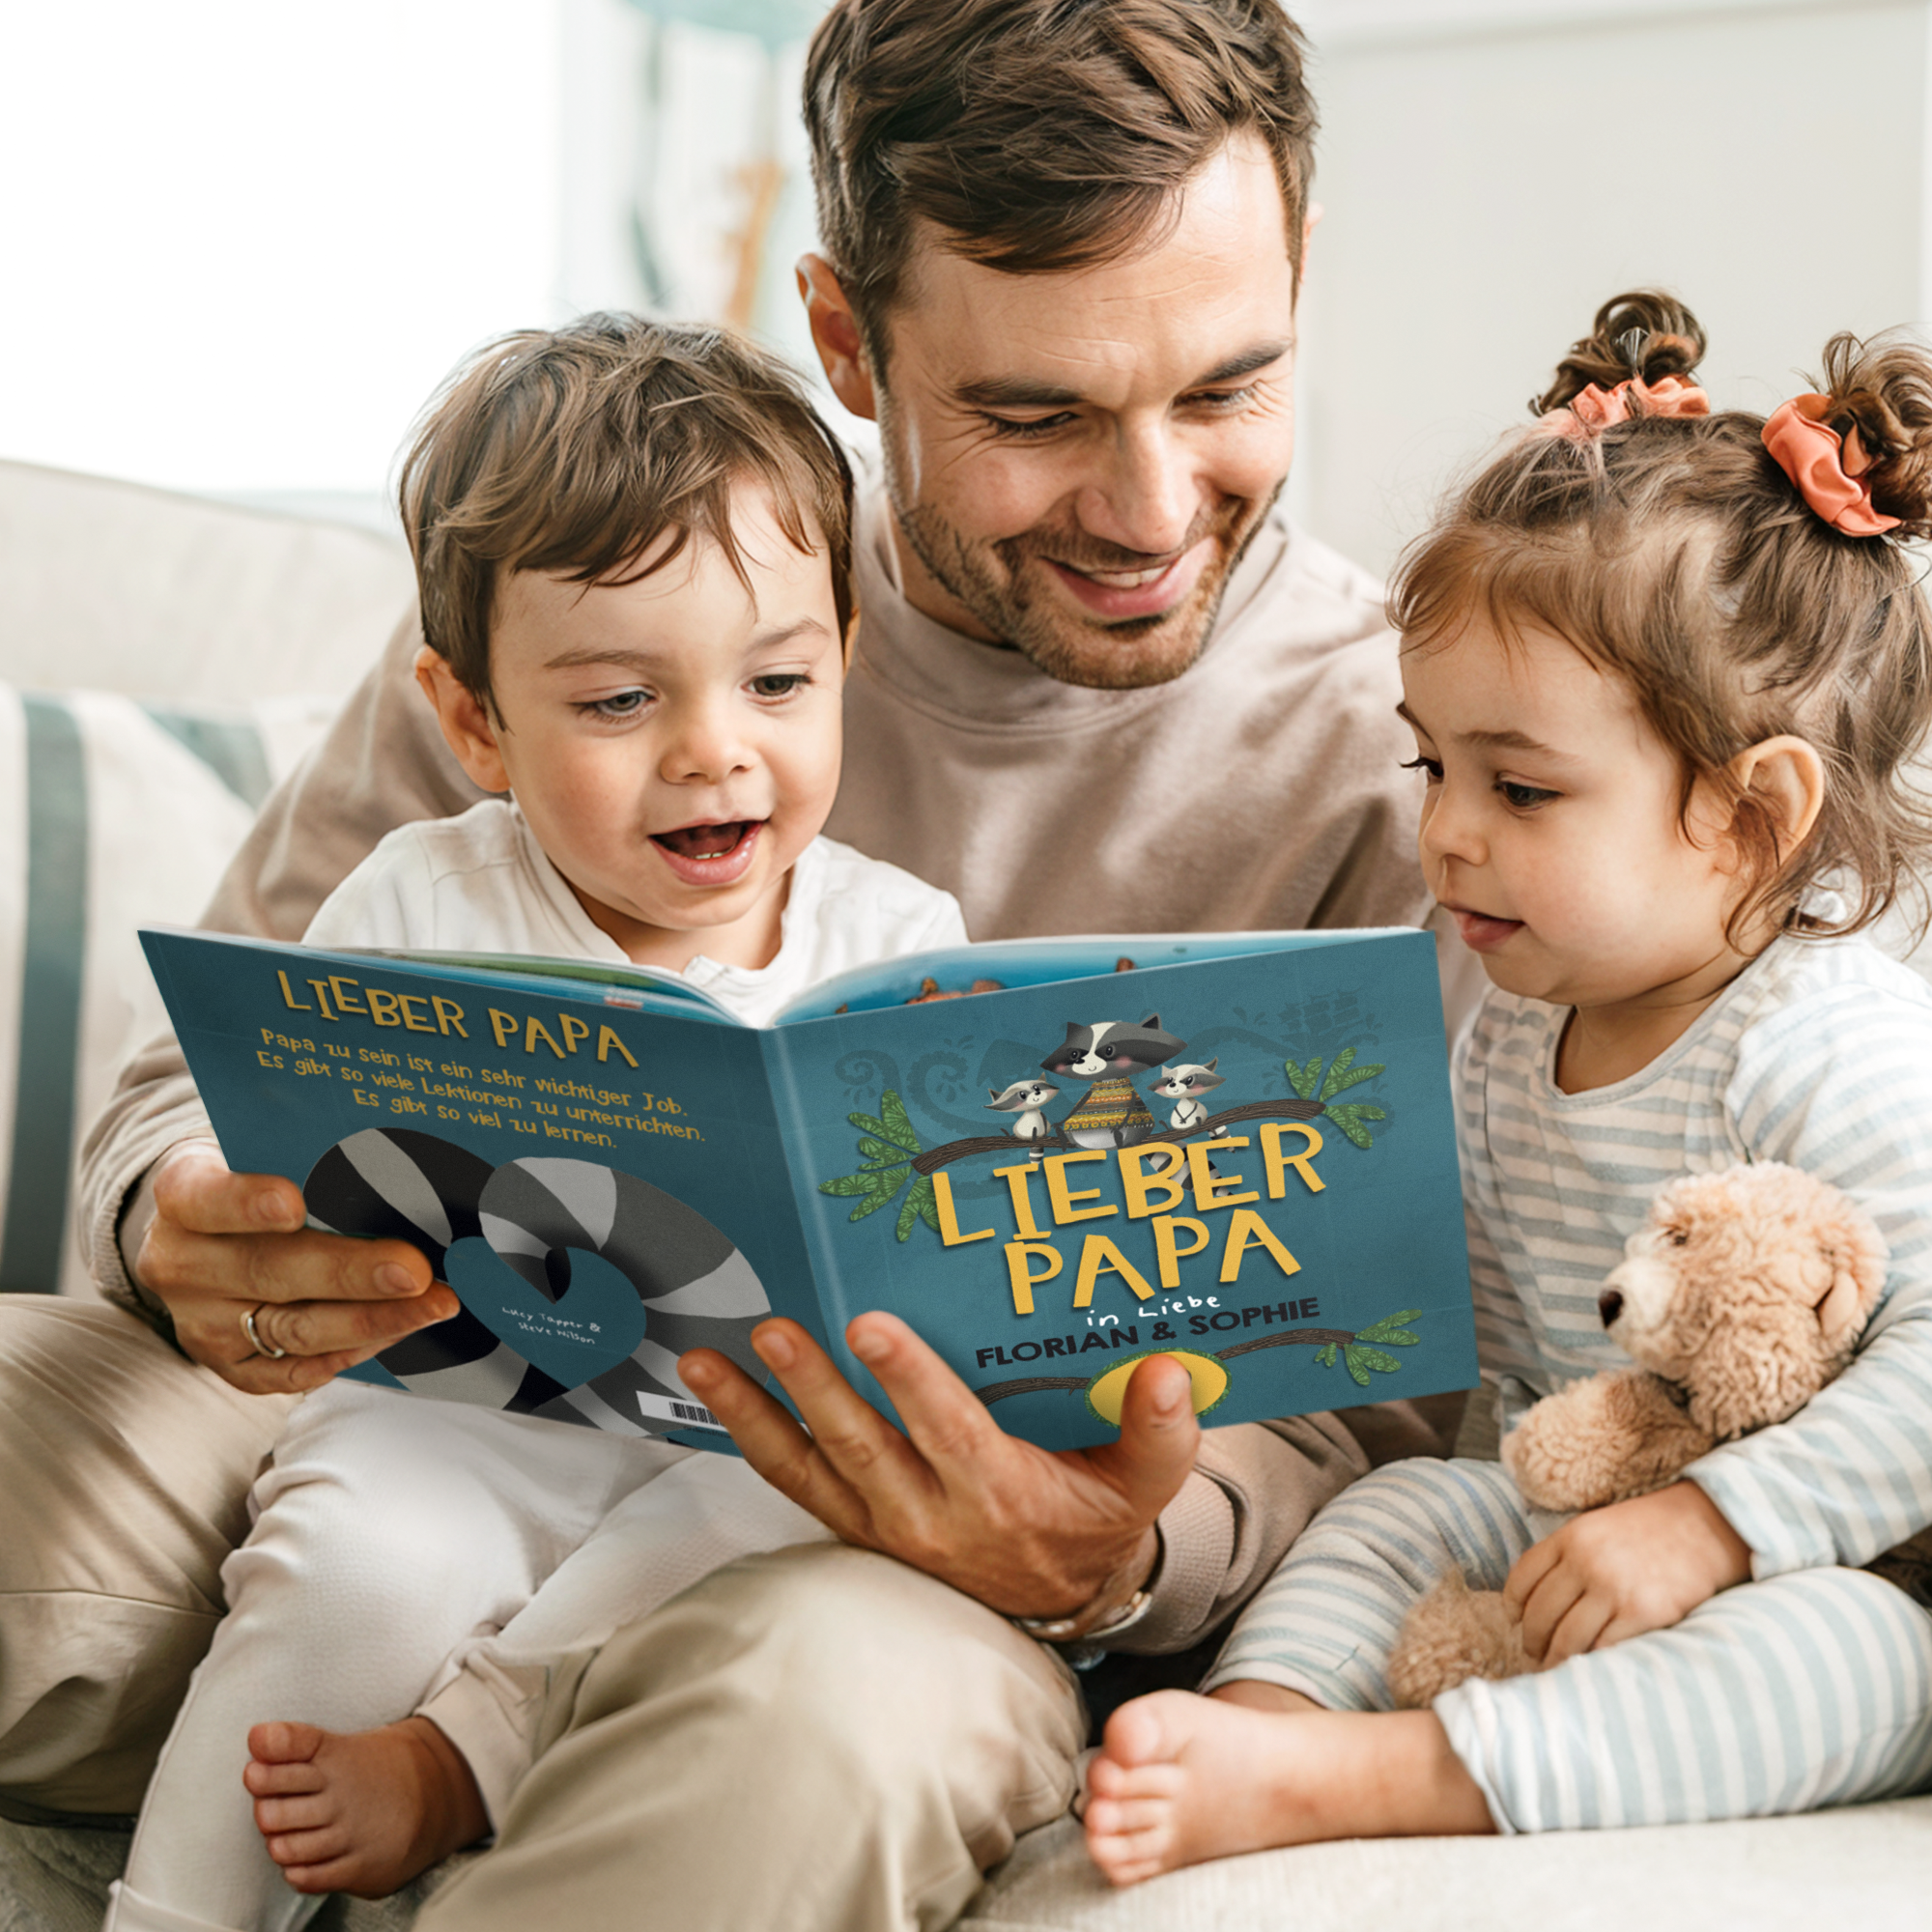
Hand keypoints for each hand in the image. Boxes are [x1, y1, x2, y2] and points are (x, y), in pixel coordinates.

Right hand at [136, 1142, 459, 1393]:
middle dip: (351, 1273)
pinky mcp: (228, 1365)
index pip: (207, 1197)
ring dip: (374, 1320)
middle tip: (415, 1271)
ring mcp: (203, 1323)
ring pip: (291, 1330)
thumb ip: (307, 1157)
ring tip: (433, 1305)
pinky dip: (353, 1351)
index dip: (246, 1202)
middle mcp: (183, 1264)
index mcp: (183, 1194)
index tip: (293, 1202)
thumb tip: (392, 1161)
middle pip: (269, 1272)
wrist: (206, 1233)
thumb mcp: (259, 1151)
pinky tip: (400, 1330)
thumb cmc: (254, 1179)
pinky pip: (292, 1372)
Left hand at [680, 1313, 1199, 1619]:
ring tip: (709, 1357)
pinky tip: (716, 1389)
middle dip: (814, 1385)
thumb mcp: (1144, 1487)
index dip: (909, 1380)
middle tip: (777, 1329)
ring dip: (754, 1410)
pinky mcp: (853, 1522)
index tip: (872, 1328)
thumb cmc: (1094, 1522)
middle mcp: (928, 1514)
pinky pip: (792, 1480)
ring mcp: (880, 1522)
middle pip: (861, 1445)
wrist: (1053, 1601)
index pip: (948, 1432)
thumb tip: (1171, 1373)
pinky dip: (750, 1434)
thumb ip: (1162, 1434)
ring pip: (807, 1465)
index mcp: (998, 1495)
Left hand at [1505, 1482, 1751, 1665]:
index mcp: (1570, 1537)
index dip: (1514, 1606)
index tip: (1514, 1622)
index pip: (1523, 1578)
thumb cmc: (1649, 1530)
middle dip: (1532, 1640)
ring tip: (1556, 1669)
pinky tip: (1589, 1669)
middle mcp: (1586, 1561)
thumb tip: (1536, 1599)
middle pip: (1541, 1613)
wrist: (1706, 1526)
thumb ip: (1568, 1556)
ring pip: (1568, 1638)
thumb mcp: (1598, 1527)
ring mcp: (1614, 1588)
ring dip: (1557, 1660)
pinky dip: (1592, 1663)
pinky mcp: (1644, 1613)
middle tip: (1533, 1655)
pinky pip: (1605, 1648)